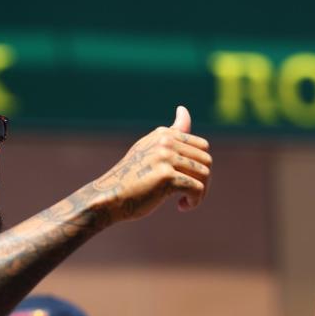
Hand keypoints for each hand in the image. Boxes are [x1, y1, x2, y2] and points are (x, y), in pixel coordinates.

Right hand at [88, 106, 211, 223]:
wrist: (109, 197)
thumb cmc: (131, 177)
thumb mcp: (149, 149)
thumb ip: (171, 133)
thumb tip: (183, 109)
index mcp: (163, 134)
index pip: (202, 146)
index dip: (199, 166)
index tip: (187, 180)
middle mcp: (165, 142)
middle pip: (206, 160)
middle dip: (203, 180)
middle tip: (189, 194)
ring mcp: (165, 158)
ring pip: (204, 174)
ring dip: (200, 193)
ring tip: (184, 201)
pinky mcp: (166, 177)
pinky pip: (196, 188)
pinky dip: (194, 201)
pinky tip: (181, 206)